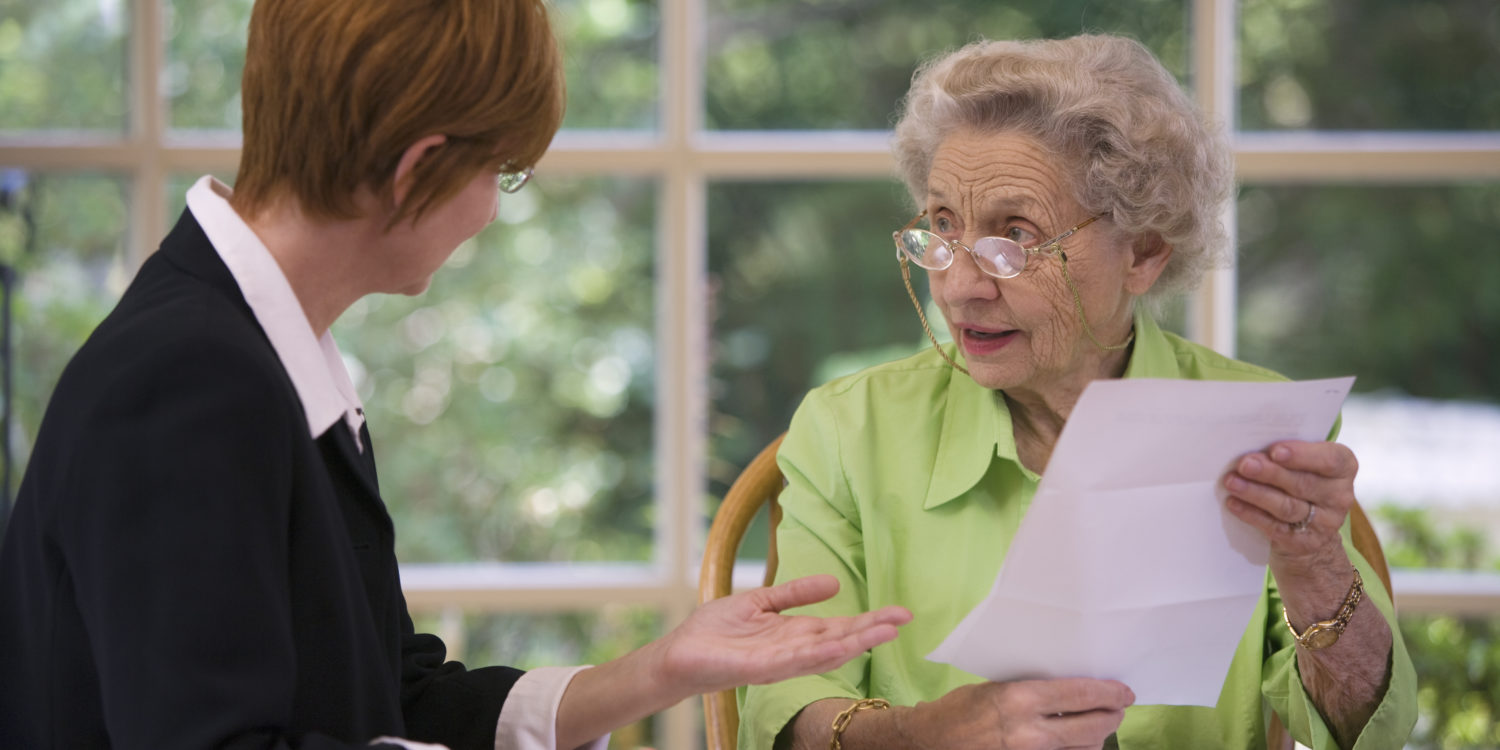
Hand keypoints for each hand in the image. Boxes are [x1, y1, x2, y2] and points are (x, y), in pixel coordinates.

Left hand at [650, 574, 911, 696]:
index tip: (900, 613)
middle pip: (841, 640)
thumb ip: (795, 593)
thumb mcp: (761, 601)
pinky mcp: (760, 668)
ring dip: (855, 643)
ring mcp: (780, 662)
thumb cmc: (716, 630)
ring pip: (825, 653)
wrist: (680, 652)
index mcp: (796, 634)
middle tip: (905, 619)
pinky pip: (794, 660)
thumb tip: (835, 582)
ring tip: (885, 631)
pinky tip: (840, 646)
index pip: (840, 627)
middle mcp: (794, 651)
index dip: (870, 620)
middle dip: (872, 630)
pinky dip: (819, 654)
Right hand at [903, 678, 1132, 748]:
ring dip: (1097, 737)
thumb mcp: (998, 687)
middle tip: (1119, 708)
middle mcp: (1031, 731)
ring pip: (1084, 749)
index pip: (1081, 695)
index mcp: (1021, 699)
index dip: (1110, 693)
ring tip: (1098, 725)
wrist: (931, 741)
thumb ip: (1034, 691)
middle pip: (1092, 727)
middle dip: (1112, 716)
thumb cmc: (960, 708)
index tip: (1124, 692)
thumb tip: (1071, 690)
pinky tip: (1075, 742)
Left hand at [1223, 439, 1357, 569]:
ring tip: (1232, 482)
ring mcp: (1324, 523)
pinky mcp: (1304, 542)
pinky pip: (1274, 527)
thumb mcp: (1304, 465)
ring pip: (1287, 506)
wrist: (1309, 533)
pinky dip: (1251, 513)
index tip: (1275, 451)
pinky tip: (1233, 503)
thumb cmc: (1301, 484)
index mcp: (1343, 469)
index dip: (1303, 455)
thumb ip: (1288, 455)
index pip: (1331, 460)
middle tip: (1244, 464)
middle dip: (1270, 473)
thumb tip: (1254, 448)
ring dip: (1256, 493)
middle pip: (1303, 484)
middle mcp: (1339, 496)